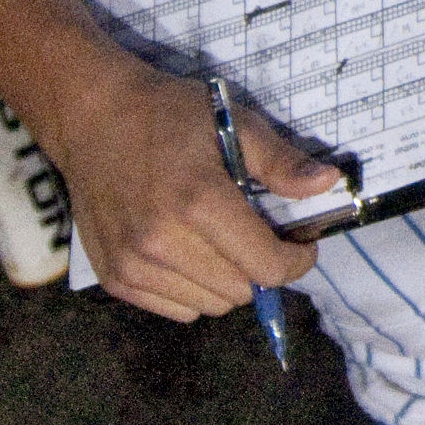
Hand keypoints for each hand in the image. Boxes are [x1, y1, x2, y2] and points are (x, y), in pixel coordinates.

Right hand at [57, 57, 330, 322]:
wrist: (93, 119)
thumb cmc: (169, 115)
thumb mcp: (234, 123)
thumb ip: (282, 161)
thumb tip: (330, 183)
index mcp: (199, 202)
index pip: (266, 265)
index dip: (296, 260)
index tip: (303, 243)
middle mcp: (162, 242)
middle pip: (241, 290)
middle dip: (264, 267)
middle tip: (263, 236)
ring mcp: (133, 265)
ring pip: (209, 306)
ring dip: (229, 282)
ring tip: (226, 243)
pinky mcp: (113, 277)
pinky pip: (174, 309)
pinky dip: (194, 291)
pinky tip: (193, 254)